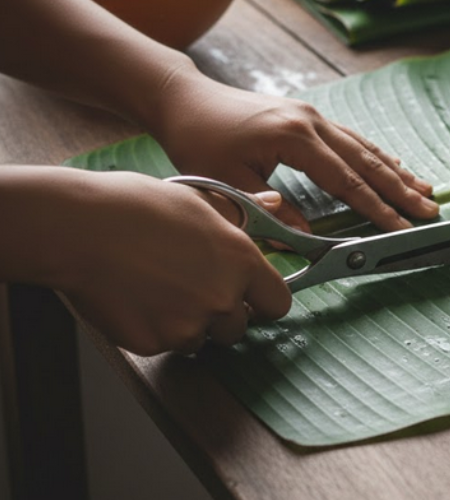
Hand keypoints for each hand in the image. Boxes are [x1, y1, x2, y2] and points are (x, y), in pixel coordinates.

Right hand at [39, 169, 291, 355]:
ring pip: (201, 339)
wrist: (78, 228)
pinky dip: (154, 329)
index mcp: (241, 262)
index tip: (250, 298)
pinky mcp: (153, 343)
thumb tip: (276, 203)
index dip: (264, 302)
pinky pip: (164, 344)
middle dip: (221, 315)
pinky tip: (136, 298)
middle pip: (238, 327)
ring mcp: (188, 325)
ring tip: (158, 288)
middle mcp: (222, 298)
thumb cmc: (136, 206)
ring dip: (188, 324)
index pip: (278, 303)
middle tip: (190, 288)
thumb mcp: (197, 199)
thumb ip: (241, 212)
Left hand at [150, 67, 438, 231]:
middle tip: (430, 210)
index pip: (346, 181)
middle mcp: (311, 122)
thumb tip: (304, 240)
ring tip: (425, 190)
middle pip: (366, 161)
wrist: (186, 98)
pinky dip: (376, 155)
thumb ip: (267, 211)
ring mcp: (313, 115)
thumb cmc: (199, 140)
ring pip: (364, 147)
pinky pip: (352, 138)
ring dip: (395, 171)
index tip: (400, 228)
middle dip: (400, 190)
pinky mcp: (309, 116)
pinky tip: (393, 166)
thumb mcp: (225, 181)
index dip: (376, 208)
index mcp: (294, 138)